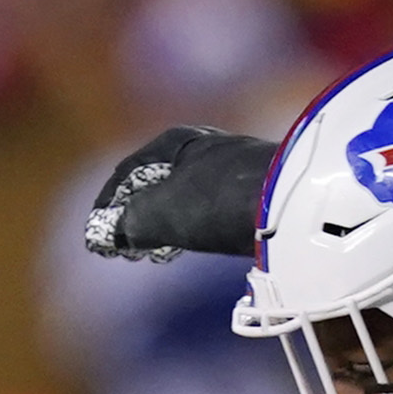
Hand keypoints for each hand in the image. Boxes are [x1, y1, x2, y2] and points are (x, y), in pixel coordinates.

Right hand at [83, 127, 276, 260]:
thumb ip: (130, 222)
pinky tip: (202, 240)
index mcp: (173, 144)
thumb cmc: (220, 202)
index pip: (127, 174)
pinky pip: (214, 205)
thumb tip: (106, 233)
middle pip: (158, 181)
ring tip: (161, 250)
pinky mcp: (259, 188)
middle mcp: (202, 147)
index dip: (109, 206)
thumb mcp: (162, 213)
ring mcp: (233, 166)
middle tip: (130, 247)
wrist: (294, 200)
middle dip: (138, 214)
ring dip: (168, 222)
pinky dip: (196, 224)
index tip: (98, 234)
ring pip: (187, 195)